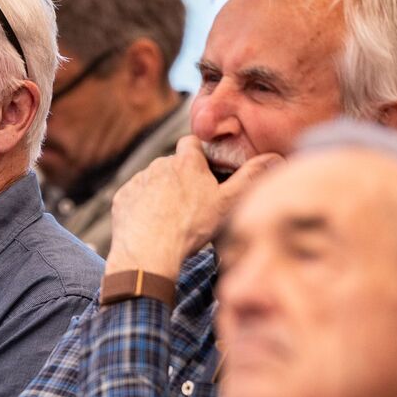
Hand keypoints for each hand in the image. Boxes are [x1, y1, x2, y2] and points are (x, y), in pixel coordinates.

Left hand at [108, 135, 281, 276]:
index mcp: (186, 161)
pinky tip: (151, 226)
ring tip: (171, 220)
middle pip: (173, 165)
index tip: (204, 173)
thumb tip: (275, 157)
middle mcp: (159, 164)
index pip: (192, 143)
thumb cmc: (191, 228)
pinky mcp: (122, 198)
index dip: (199, 156)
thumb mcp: (228, 203)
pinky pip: (135, 198)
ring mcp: (138, 181)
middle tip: (191, 205)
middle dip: (181, 178)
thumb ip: (250, 177)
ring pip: (153, 181)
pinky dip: (142, 208)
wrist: (148, 253)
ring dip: (161, 193)